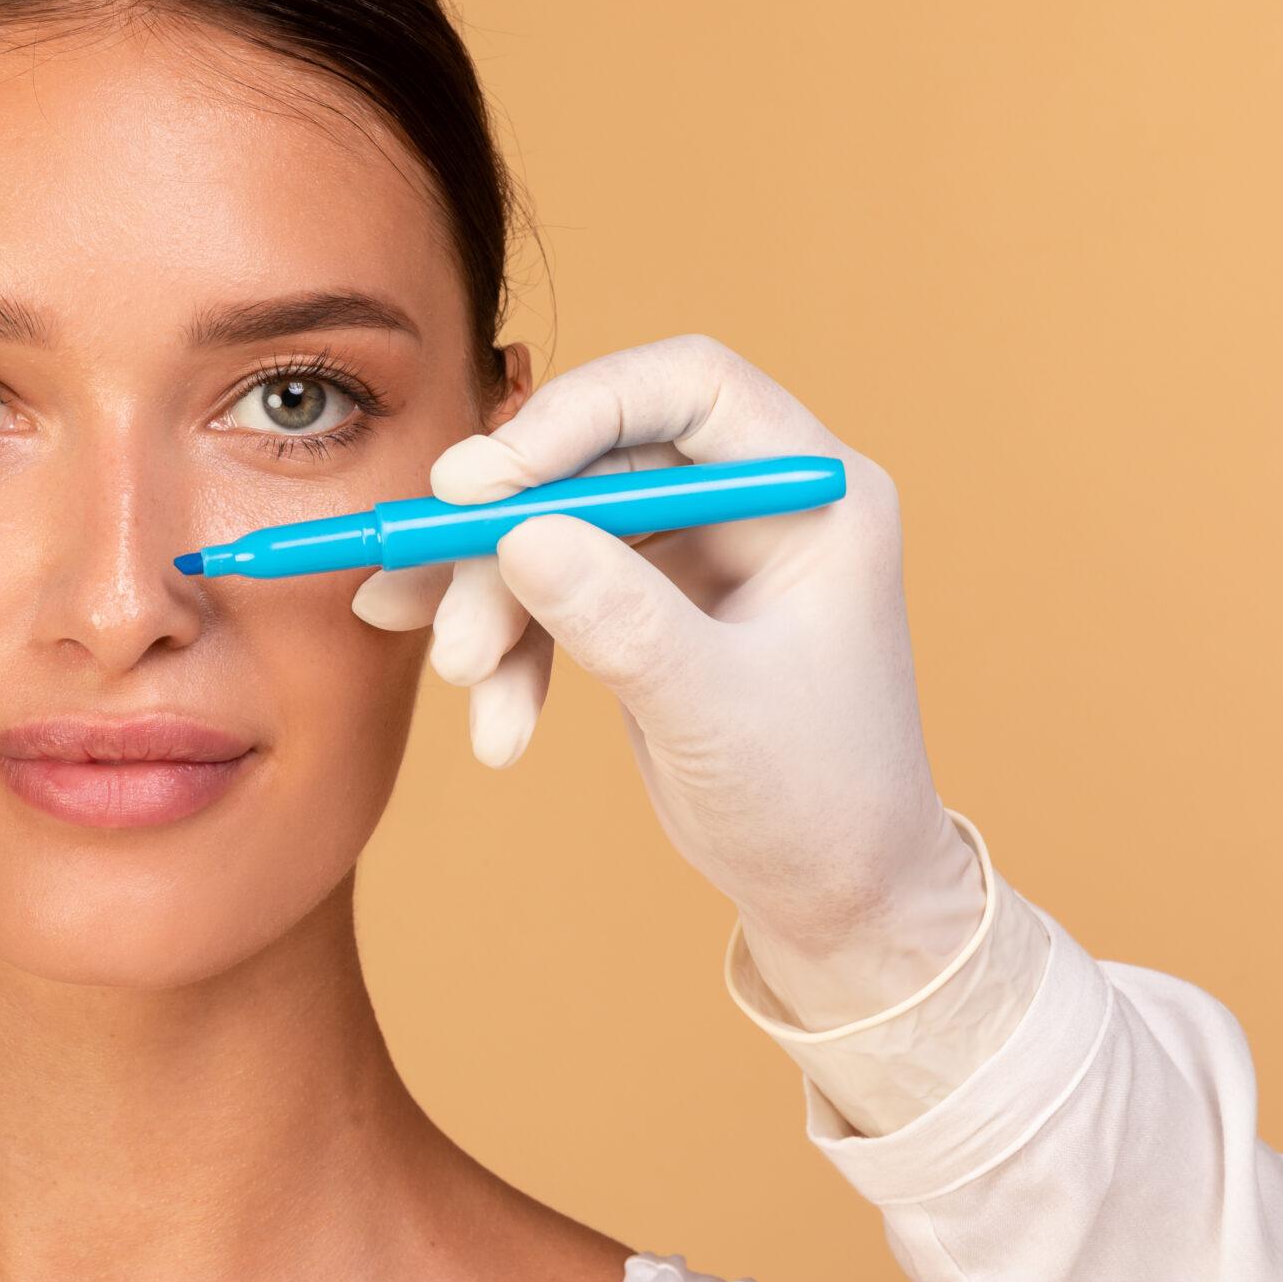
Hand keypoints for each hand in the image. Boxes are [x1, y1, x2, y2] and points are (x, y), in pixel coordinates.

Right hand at [353, 336, 982, 1022]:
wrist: (832, 892)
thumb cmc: (816, 800)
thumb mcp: (714, 711)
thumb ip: (620, 618)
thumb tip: (517, 534)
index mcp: (810, 491)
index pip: (687, 388)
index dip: (577, 412)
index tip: (479, 483)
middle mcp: (750, 498)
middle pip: (597, 458)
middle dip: (509, 539)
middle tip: (450, 618)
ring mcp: (695, 546)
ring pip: (555, 522)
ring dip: (492, 600)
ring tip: (464, 682)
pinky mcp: (646, 596)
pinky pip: (549, 584)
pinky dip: (508, 644)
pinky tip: (492, 718)